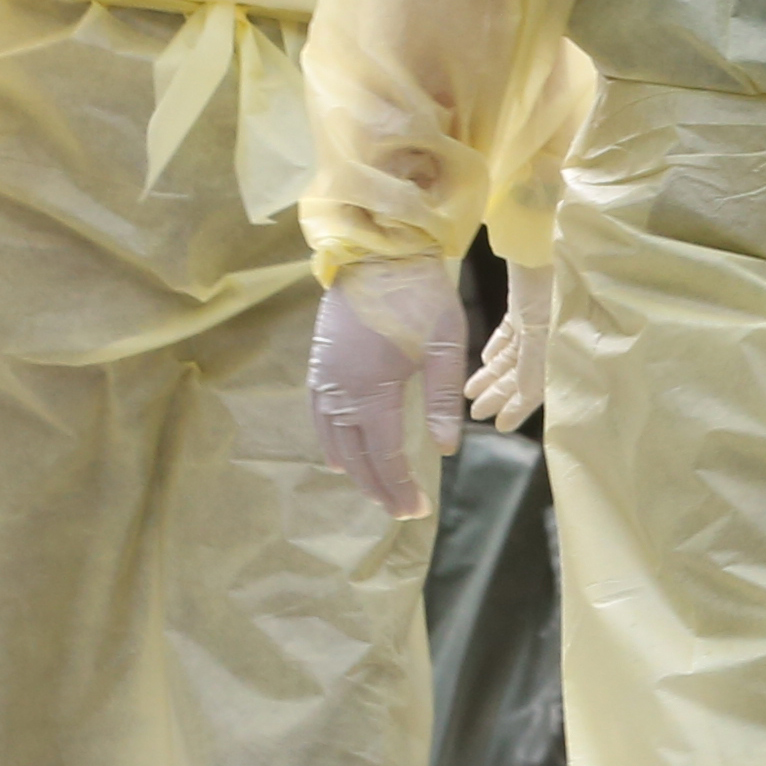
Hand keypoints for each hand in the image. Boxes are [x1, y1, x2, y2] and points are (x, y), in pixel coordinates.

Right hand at [309, 258, 469, 515]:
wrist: (378, 253)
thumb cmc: (420, 296)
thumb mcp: (445, 346)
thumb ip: (444, 399)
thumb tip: (446, 449)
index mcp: (373, 390)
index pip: (385, 455)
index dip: (400, 486)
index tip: (417, 510)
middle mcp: (341, 391)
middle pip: (357, 456)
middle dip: (380, 487)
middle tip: (400, 511)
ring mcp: (325, 379)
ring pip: (334, 440)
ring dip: (355, 470)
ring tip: (376, 490)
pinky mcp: (319, 366)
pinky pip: (320, 417)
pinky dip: (332, 442)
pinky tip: (342, 455)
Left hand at [464, 262, 554, 429]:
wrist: (546, 233)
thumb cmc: (551, 279)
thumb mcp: (543, 330)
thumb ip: (533, 367)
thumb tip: (524, 399)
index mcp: (563, 344)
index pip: (540, 386)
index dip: (521, 407)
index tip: (500, 426)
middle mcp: (554, 335)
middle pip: (523, 373)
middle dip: (500, 393)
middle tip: (476, 413)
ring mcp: (540, 317)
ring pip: (514, 355)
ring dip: (493, 374)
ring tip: (471, 392)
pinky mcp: (526, 302)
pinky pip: (511, 332)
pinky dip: (499, 347)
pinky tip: (486, 359)